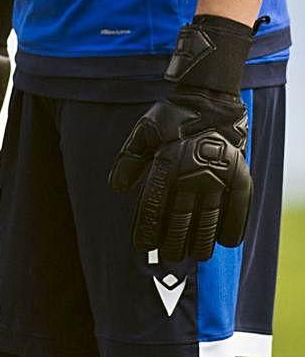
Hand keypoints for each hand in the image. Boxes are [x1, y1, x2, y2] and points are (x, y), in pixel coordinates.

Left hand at [109, 14, 253, 260]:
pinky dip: (230, 230)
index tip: (142, 246)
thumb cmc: (172, 117)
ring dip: (199, 244)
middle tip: (168, 257)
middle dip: (172, 244)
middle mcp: (193, 174)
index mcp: (167, 163)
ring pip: (208, 224)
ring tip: (193, 255)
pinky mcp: (240, 178)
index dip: (147, 230)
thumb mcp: (144, 130)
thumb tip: (116, 188)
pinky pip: (237, 214)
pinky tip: (222, 241)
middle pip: (181, 222)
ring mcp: (219, 178)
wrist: (210, 99)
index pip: (154, 206)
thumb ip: (129, 158)